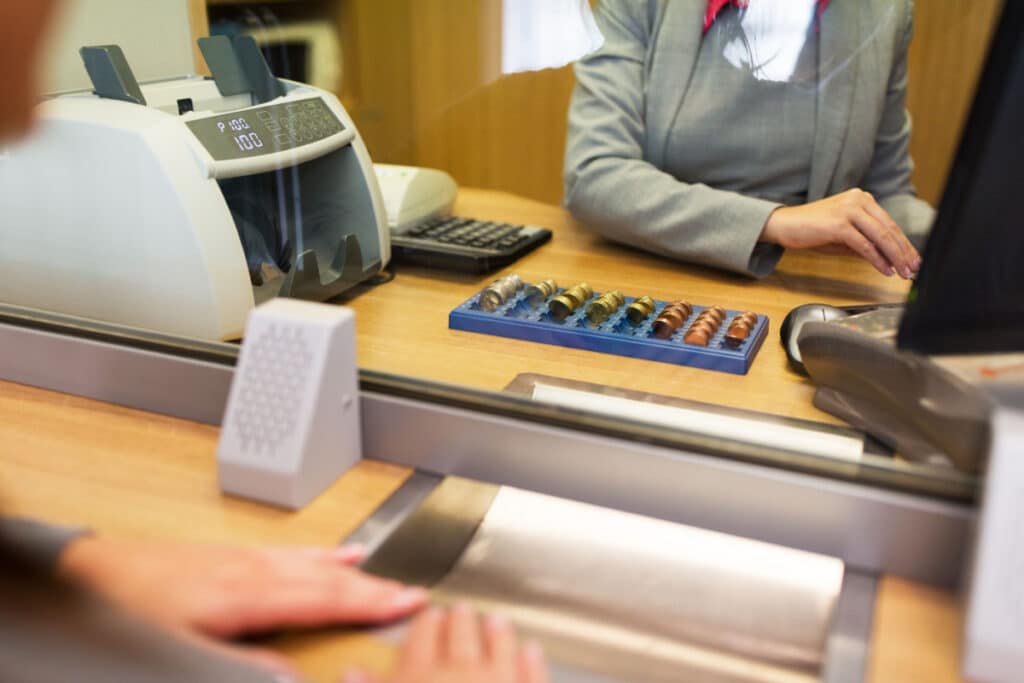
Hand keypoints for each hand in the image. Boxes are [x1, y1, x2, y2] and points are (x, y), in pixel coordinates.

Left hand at [59, 538, 427, 672]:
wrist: (91, 571)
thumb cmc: (131, 610)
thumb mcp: (183, 653)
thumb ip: (243, 665)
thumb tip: (292, 677)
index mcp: (247, 593)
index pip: (324, 599)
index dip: (370, 603)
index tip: (408, 604)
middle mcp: (252, 569)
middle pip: (326, 578)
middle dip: (373, 588)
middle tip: (413, 595)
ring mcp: (243, 558)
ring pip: (312, 562)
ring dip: (352, 573)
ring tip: (384, 578)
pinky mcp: (232, 556)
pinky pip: (290, 552)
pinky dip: (321, 555)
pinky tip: (334, 555)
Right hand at [344, 604, 549, 682]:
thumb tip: (351, 675)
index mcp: (419, 678)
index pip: (421, 635)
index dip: (425, 623)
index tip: (428, 617)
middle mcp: (461, 673)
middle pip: (461, 632)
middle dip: (460, 620)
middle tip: (460, 612)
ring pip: (501, 644)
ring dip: (497, 632)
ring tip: (496, 623)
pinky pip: (533, 673)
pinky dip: (532, 661)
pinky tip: (531, 653)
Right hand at [761, 189, 920, 277]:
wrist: (784, 225)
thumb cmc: (811, 230)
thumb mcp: (843, 236)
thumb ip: (865, 243)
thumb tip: (888, 260)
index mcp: (862, 199)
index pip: (889, 223)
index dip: (903, 243)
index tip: (912, 259)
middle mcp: (858, 200)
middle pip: (889, 229)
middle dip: (904, 252)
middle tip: (914, 268)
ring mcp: (849, 210)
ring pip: (881, 236)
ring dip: (894, 257)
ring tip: (903, 272)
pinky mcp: (839, 224)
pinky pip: (864, 245)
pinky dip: (877, 259)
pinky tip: (884, 270)